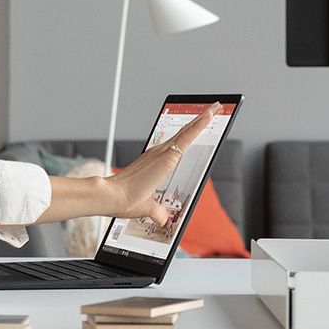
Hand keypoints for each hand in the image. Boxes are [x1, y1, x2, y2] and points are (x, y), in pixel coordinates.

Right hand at [27, 102, 221, 227]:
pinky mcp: (167, 156)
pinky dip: (199, 125)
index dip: (188, 133)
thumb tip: (165, 220)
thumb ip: (159, 213)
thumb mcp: (148, 208)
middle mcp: (157, 153)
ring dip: (202, 119)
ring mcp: (162, 153)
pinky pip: (187, 137)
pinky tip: (210, 115)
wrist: (112, 197)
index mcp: (154, 162)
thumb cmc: (123, 200)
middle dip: (199, 120)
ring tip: (216, 107)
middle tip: (213, 109)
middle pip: (184, 133)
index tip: (198, 125)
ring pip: (187, 131)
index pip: (176, 144)